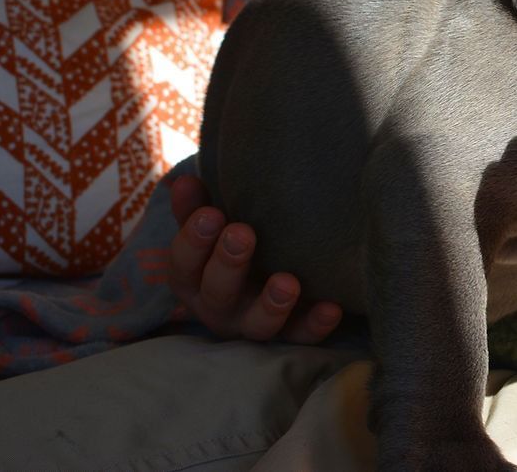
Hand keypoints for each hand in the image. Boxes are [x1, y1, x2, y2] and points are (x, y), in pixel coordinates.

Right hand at [169, 174, 342, 341]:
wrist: (263, 282)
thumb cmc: (229, 247)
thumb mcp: (211, 230)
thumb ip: (197, 208)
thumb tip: (186, 180)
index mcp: (194, 280)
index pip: (184, 265)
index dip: (194, 241)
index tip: (211, 213)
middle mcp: (220, 307)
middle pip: (218, 293)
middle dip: (229, 264)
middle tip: (243, 234)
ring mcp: (254, 324)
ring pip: (258, 325)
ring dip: (272, 305)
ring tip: (288, 283)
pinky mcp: (289, 333)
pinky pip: (301, 335)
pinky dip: (316, 324)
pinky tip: (332, 308)